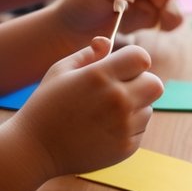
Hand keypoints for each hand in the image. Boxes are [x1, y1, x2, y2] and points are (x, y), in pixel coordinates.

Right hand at [11, 38, 164, 180]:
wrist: (35, 148)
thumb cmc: (46, 105)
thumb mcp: (60, 71)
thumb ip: (88, 54)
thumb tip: (106, 42)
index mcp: (100, 76)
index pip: (142, 58)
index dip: (135, 61)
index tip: (124, 67)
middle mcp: (117, 100)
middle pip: (156, 84)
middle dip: (142, 83)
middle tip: (121, 89)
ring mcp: (124, 126)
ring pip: (148, 108)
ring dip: (134, 107)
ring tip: (105, 113)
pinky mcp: (127, 147)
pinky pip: (141, 129)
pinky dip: (128, 128)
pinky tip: (104, 129)